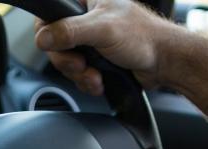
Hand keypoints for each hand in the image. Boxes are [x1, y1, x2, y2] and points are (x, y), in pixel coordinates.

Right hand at [34, 0, 182, 92]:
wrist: (164, 62)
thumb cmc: (143, 37)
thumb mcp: (102, 29)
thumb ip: (70, 31)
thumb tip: (43, 38)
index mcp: (85, 1)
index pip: (49, 16)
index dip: (48, 34)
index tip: (59, 46)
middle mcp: (85, 19)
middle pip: (54, 44)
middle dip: (68, 61)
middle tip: (83, 64)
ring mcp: (89, 41)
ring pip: (65, 62)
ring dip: (80, 75)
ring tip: (96, 75)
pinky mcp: (94, 59)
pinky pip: (77, 74)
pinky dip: (87, 81)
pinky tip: (100, 79)